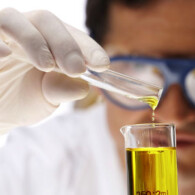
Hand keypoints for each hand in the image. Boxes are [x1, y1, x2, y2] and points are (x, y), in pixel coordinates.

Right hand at [0, 8, 109, 133]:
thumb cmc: (24, 101)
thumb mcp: (48, 98)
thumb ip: (63, 90)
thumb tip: (84, 86)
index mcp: (47, 44)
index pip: (71, 37)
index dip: (88, 48)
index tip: (102, 64)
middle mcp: (26, 34)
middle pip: (45, 21)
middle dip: (65, 44)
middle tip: (77, 69)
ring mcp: (2, 37)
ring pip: (14, 20)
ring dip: (34, 41)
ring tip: (47, 64)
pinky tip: (6, 55)